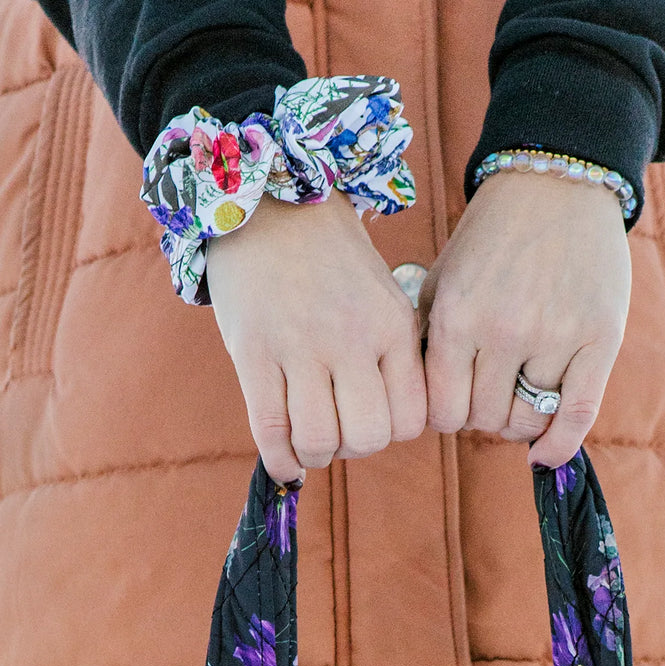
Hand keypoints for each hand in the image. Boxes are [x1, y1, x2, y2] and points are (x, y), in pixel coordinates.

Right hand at [206, 190, 427, 483]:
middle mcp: (351, 338)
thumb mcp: (382, 294)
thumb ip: (392, 352)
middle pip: (368, 437)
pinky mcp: (253, 352)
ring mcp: (300, 346)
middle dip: (353, 446)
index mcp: (392, 325)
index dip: (391, 431)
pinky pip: (269, 429)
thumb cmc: (328, 258)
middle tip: (337, 427)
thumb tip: (393, 424)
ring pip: (319, 440)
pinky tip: (284, 461)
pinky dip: (279, 459)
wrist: (267, 204)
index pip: (412, 418)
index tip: (371, 416)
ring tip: (308, 435)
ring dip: (315, 453)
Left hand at [417, 169, 630, 467]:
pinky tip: (544, 454)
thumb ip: (426, 339)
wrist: (555, 186)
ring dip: (519, 422)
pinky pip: (577, 414)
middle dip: (481, 416)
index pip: (440, 409)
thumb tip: (415, 403)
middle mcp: (503, 330)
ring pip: (527, 420)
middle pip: (483, 419)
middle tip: (489, 396)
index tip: (454, 404)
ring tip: (518, 400)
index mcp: (455, 316)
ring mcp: (555, 335)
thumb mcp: (441, 280)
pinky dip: (559, 445)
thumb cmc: (489, 238)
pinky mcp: (601, 338)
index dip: (445, 416)